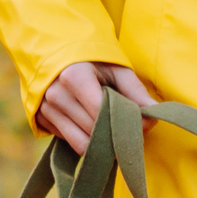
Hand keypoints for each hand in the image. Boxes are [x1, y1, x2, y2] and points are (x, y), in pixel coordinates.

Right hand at [35, 60, 157, 154]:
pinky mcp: (41, 120)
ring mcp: (45, 109)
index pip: (101, 114)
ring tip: (113, 132)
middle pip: (92, 132)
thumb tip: (155, 114)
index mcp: (74, 77)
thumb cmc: (91, 58)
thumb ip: (135, 90)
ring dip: (101, 144)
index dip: (124, 124)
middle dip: (115, 136)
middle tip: (130, 130)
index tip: (141, 126)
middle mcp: (56, 96)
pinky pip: (69, 141)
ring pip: (80, 144)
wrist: (55, 52)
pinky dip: (84, 138)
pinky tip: (92, 126)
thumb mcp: (115, 67)